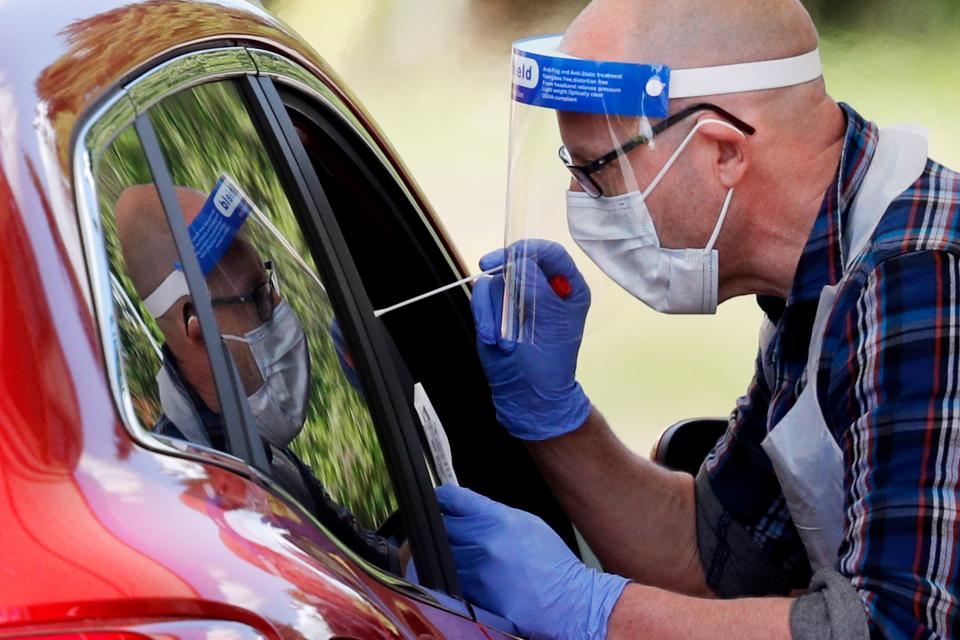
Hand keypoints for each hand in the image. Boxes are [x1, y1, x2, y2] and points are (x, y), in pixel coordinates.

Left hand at [437, 485, 627, 639]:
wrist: (568, 602)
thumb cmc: (552, 563)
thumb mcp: (527, 523)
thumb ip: (492, 513)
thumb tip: (466, 508)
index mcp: (498, 519)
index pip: (452, 499)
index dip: (440, 499)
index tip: (437, 502)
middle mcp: (485, 542)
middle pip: (441, 527)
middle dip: (443, 528)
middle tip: (451, 533)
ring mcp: (477, 572)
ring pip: (442, 557)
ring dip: (447, 556)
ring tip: (466, 558)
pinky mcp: (474, 597)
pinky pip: (450, 582)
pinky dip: (454, 578)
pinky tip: (470, 577)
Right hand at [472, 239, 591, 439]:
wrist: (527, 393)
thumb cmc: (550, 363)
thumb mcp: (551, 324)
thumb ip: (537, 290)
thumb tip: (518, 263)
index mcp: (568, 288)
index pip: (551, 254)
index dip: (529, 249)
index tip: (509, 256)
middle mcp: (542, 288)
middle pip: (517, 261)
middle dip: (504, 274)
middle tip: (487, 266)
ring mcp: (516, 298)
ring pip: (494, 281)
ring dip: (494, 310)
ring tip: (504, 338)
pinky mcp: (495, 309)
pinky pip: (481, 298)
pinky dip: (483, 317)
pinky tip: (494, 339)